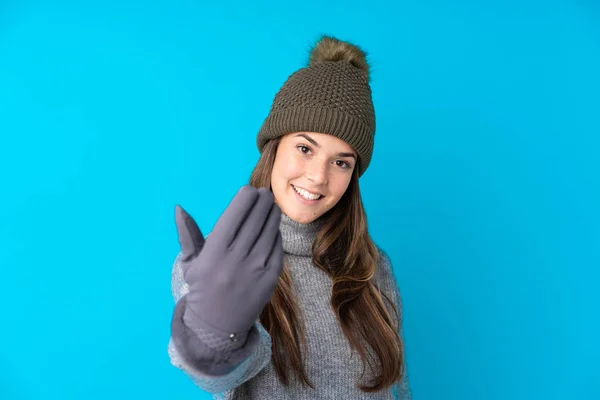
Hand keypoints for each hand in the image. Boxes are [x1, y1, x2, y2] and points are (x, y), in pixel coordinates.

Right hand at [175, 186, 283, 341]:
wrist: (217, 327)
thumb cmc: (201, 289)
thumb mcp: (190, 263)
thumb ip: (187, 234)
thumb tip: (179, 208)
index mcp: (214, 252)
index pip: (235, 213)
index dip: (245, 197)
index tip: (249, 190)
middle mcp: (236, 259)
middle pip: (256, 218)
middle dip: (262, 201)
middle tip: (264, 194)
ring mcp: (256, 269)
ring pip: (270, 230)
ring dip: (272, 214)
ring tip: (271, 206)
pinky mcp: (270, 278)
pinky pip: (277, 247)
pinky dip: (276, 234)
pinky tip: (273, 228)